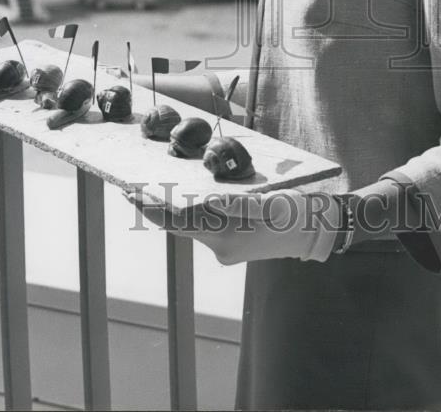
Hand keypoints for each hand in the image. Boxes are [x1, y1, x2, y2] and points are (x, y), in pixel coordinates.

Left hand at [123, 187, 342, 265]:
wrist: (311, 231)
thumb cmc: (289, 213)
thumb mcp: (264, 204)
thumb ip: (234, 204)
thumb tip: (203, 202)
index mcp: (224, 236)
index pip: (177, 221)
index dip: (151, 207)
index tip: (129, 193)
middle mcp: (219, 248)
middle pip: (179, 225)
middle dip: (156, 207)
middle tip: (131, 189)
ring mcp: (225, 249)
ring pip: (193, 225)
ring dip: (177, 210)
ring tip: (159, 189)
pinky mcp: (232, 247)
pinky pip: (207, 227)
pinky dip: (197, 213)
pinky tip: (194, 199)